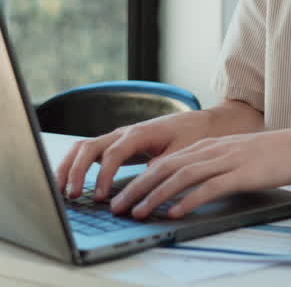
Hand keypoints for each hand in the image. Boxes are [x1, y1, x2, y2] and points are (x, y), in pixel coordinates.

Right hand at [57, 110, 213, 201]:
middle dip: (76, 171)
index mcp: (139, 133)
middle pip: (89, 147)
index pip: (113, 154)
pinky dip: (74, 166)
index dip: (104, 176)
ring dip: (68, 168)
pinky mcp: (114, 146)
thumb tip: (145, 183)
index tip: (101, 198)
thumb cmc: (190, 136)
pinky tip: (69, 185)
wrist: (197, 123)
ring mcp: (116, 139)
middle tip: (72, 196)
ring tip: (61, 192)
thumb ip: (163, 165)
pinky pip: (87, 153)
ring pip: (82, 148)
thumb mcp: (182, 151)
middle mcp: (122, 133)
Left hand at [108, 127, 290, 218]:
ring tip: (138, 212)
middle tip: (118, 207)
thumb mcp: (234, 155)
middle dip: (137, 188)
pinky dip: (188, 200)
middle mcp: (213, 150)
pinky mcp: (242, 173)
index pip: (165, 160)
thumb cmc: (272, 154)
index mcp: (209, 145)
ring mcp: (227, 160)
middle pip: (165, 167)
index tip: (122, 195)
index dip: (139, 178)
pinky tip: (175, 212)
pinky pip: (209, 187)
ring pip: (181, 176)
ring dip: (155, 195)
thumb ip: (211, 165)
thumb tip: (188, 187)